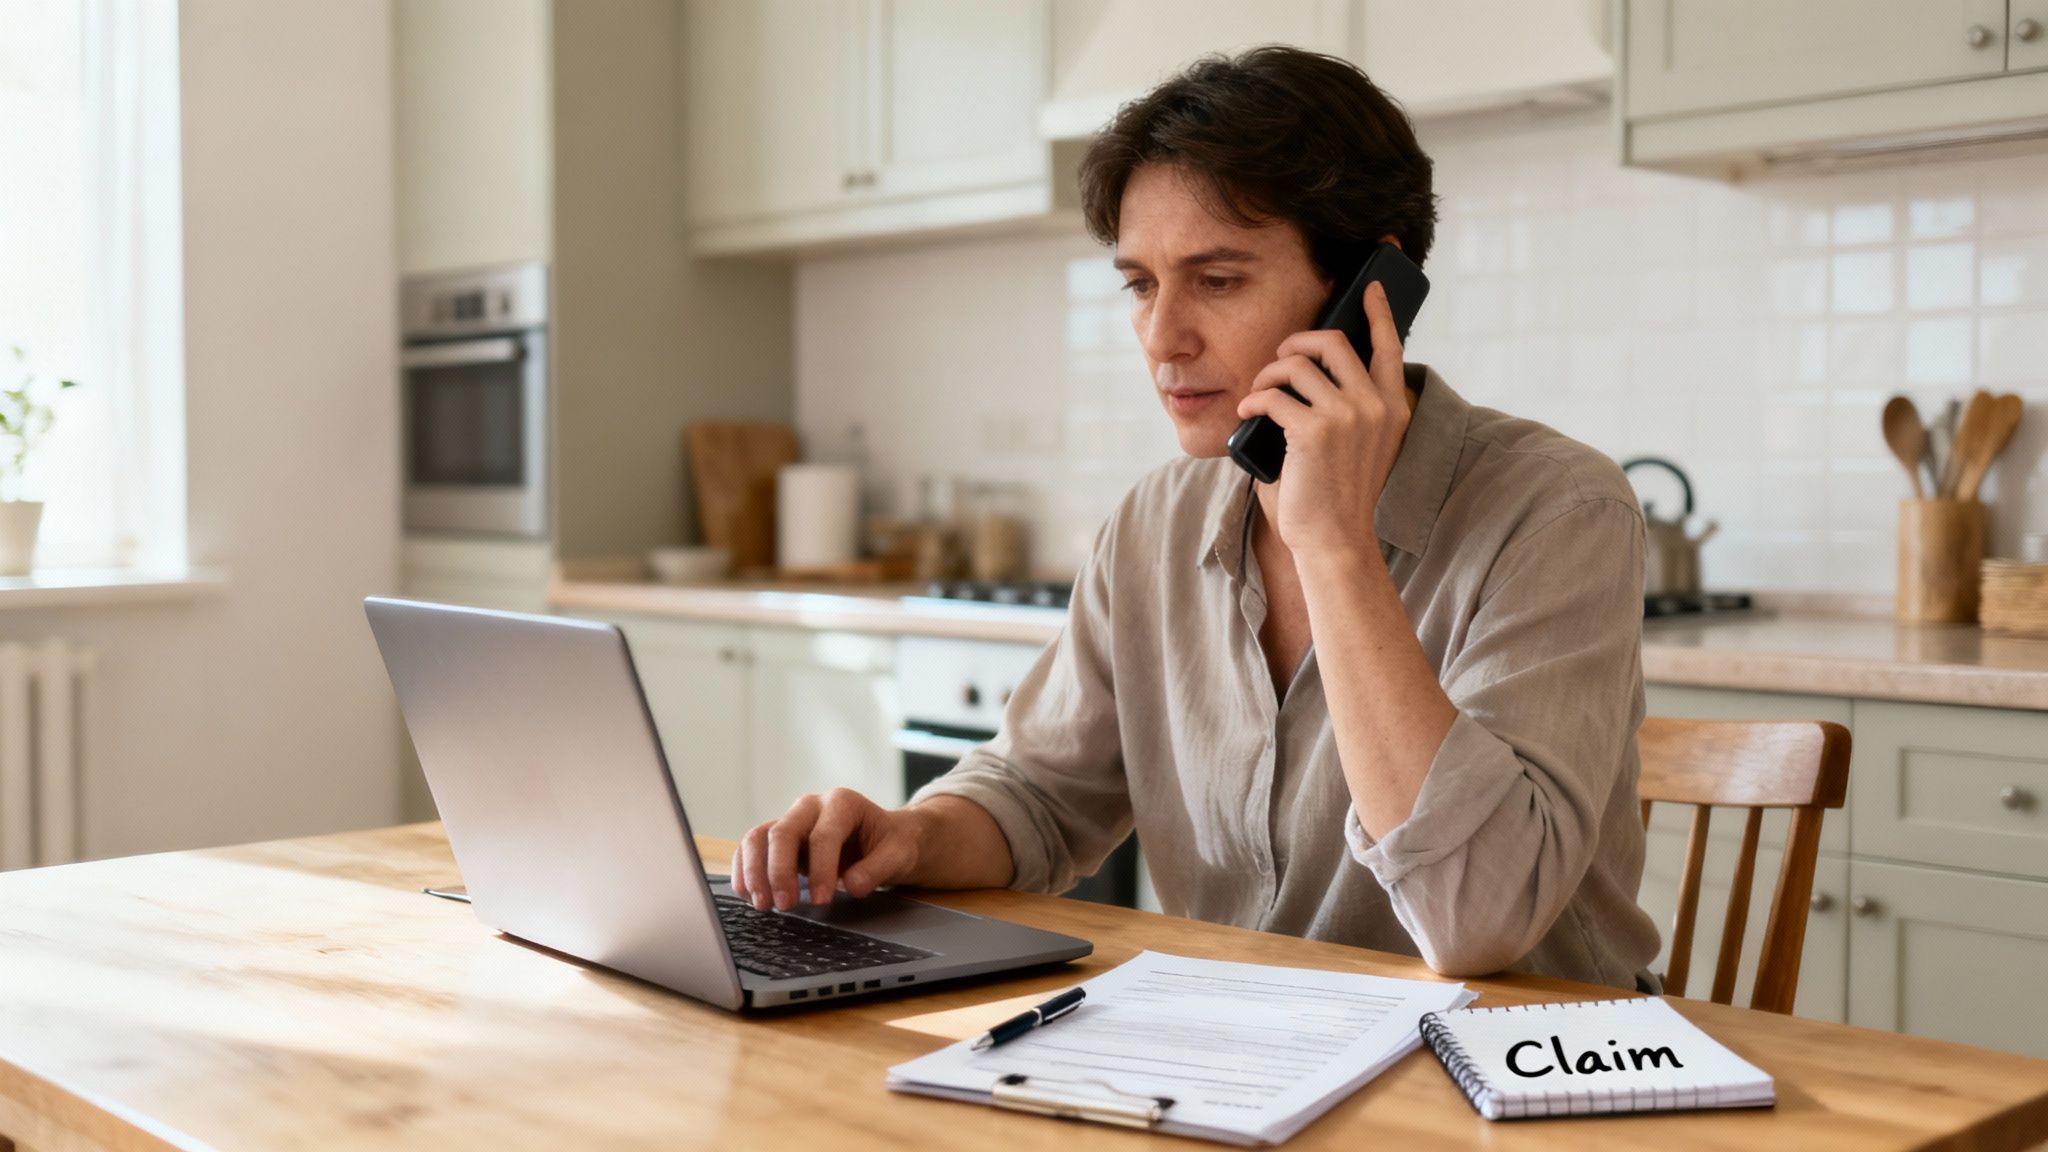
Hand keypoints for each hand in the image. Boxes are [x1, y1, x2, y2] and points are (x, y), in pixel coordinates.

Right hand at [730, 788, 921, 910]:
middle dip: (779, 871)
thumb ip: (878, 869)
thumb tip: (852, 886)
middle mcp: (811, 806)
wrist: (883, 837)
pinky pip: (752, 847)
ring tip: (761, 905)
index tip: (820, 900)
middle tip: (785, 906)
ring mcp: (792, 820)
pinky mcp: (779, 839)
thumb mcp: (899, 855)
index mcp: (842, 803)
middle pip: (783, 832)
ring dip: (755, 871)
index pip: (823, 835)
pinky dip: (745, 869)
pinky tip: (747, 894)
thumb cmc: (891, 843)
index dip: (820, 869)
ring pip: (759, 837)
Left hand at [1233, 281, 1410, 557]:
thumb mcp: (1359, 444)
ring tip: (1259, 394)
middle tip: (1279, 359)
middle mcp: (1376, 405)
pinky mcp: (1314, 430)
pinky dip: (1253, 400)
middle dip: (1296, 342)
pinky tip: (1247, 413)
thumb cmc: (1338, 494)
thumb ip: (1350, 407)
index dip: (1378, 312)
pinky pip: (1273, 395)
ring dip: (1269, 375)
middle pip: (1332, 342)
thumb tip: (1311, 366)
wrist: (1335, 539)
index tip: (1370, 288)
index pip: (1390, 346)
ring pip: (1298, 364)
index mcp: (1393, 407)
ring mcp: (1348, 415)